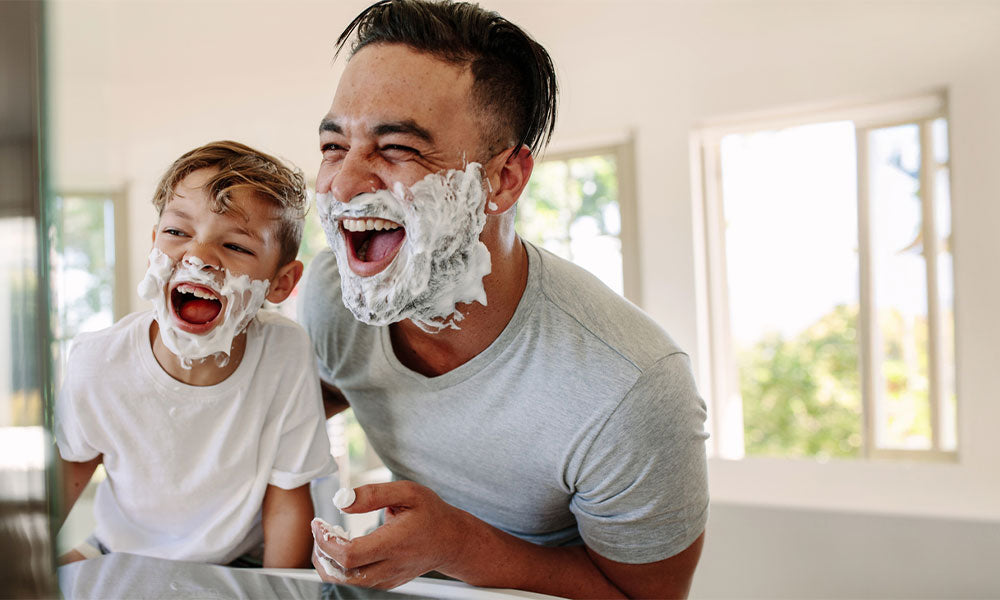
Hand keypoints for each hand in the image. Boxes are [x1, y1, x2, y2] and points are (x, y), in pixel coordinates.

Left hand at [310, 480, 470, 588]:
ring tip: (330, 539)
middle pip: (342, 575)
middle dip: (321, 555)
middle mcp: (390, 566)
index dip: (326, 541)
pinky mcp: (386, 583)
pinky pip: (356, 582)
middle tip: (321, 532)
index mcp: (394, 543)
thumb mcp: (408, 492)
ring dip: (329, 563)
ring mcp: (388, 578)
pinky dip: (342, 568)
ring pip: (346, 582)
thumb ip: (374, 494)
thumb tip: (344, 501)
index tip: (318, 524)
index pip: (350, 555)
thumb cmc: (431, 515)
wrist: (451, 541)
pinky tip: (345, 547)